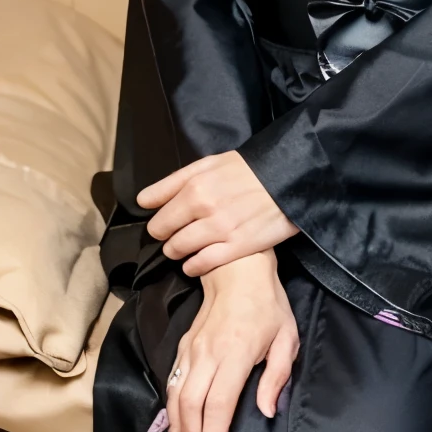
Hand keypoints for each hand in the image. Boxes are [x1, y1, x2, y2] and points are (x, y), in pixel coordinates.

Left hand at [139, 150, 297, 275]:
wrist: (288, 177)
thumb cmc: (247, 169)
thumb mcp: (208, 165)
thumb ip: (172, 183)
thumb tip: (143, 201)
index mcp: (195, 189)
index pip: (160, 221)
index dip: (159, 226)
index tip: (166, 226)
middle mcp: (205, 211)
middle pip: (169, 239)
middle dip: (169, 240)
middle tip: (177, 238)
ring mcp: (222, 231)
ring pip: (183, 252)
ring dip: (180, 253)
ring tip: (187, 249)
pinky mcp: (239, 247)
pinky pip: (204, 264)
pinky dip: (195, 266)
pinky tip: (197, 262)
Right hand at [163, 251, 298, 431]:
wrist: (237, 271)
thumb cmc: (268, 306)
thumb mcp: (286, 338)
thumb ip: (276, 376)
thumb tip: (266, 411)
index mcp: (235, 353)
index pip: (218, 404)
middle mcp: (207, 354)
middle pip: (191, 408)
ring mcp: (191, 351)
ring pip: (176, 399)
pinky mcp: (182, 348)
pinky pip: (172, 385)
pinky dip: (171, 413)